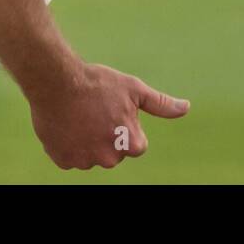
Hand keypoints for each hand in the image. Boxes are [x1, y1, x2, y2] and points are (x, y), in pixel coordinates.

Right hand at [28, 62, 189, 169]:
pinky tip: (67, 123)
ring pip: (91, 154)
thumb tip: (186, 108)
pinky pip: (71, 155)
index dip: (126, 125)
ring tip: (80, 115)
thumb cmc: (99, 84)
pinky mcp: (63, 160)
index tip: (115, 111)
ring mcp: (84, 162)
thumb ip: (161, 105)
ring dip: (87, 139)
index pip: (136, 144)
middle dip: (108, 135)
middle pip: (114, 151)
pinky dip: (69, 142)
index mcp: (131, 144)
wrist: (57, 82)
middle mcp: (109, 159)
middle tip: (97, 112)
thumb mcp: (134, 89)